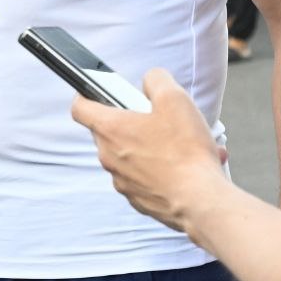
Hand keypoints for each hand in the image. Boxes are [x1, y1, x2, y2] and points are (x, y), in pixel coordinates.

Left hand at [70, 69, 225, 233]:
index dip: (87, 94)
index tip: (101, 91)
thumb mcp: (174, 99)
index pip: (80, 107)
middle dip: (133, 122)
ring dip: (152, 146)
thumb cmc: (185, 152)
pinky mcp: (138, 199)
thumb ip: (156, 80)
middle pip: (110, 131)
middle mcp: (109, 157)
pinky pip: (144, 177)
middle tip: (158, 119)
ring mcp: (122, 181)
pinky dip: (161, 169)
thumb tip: (151, 80)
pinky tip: (187, 165)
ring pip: (131, 155)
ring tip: (183, 144)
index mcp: (110, 130)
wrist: (200, 201)